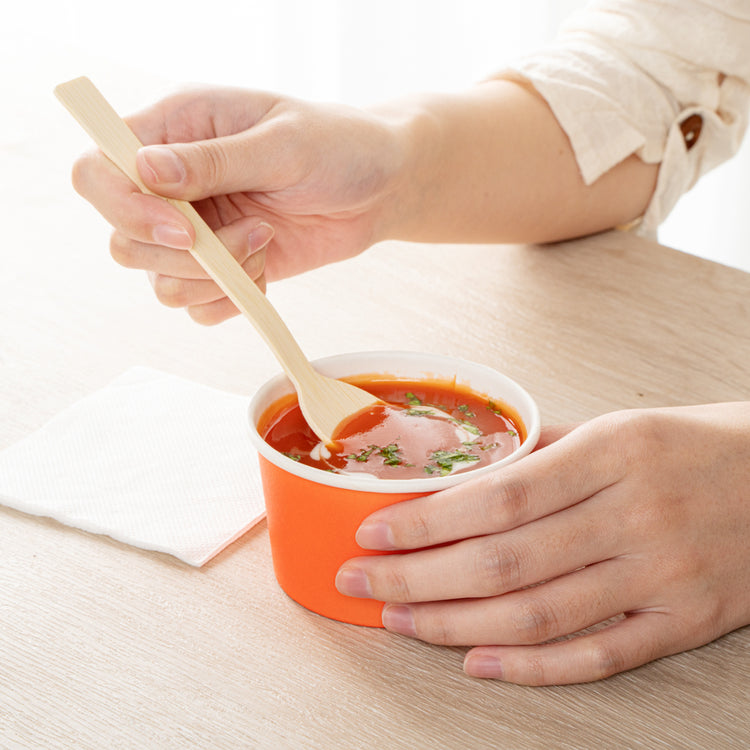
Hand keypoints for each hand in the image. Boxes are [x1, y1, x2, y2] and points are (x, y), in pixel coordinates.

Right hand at [72, 87, 402, 322]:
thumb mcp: (282, 143)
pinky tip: (266, 269)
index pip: (98, 171)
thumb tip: (145, 170)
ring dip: (215, 278)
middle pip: (123, 241)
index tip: (186, 229)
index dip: (124, 209)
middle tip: (250, 233)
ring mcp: (196, 232)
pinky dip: (230, 299)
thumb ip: (215, 161)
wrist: (379, 189)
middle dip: (184, 256)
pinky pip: (196, 306)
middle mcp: (174, 185)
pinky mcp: (223, 268)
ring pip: (159, 282)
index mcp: (175, 131)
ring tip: (265, 241)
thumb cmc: (338, 146)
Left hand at [335, 403, 749, 684]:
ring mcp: (663, 577)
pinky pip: (598, 655)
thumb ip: (545, 451)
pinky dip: (531, 668)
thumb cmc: (697, 445)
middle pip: (505, 560)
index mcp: (614, 453)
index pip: (500, 495)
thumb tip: (470, 473)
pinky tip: (475, 662)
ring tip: (399, 619)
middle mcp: (636, 516)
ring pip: (539, 614)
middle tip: (361, 580)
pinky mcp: (686, 624)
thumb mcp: (622, 426)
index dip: (428, 519)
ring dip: (454, 623)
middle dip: (418, 574)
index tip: (375, 529)